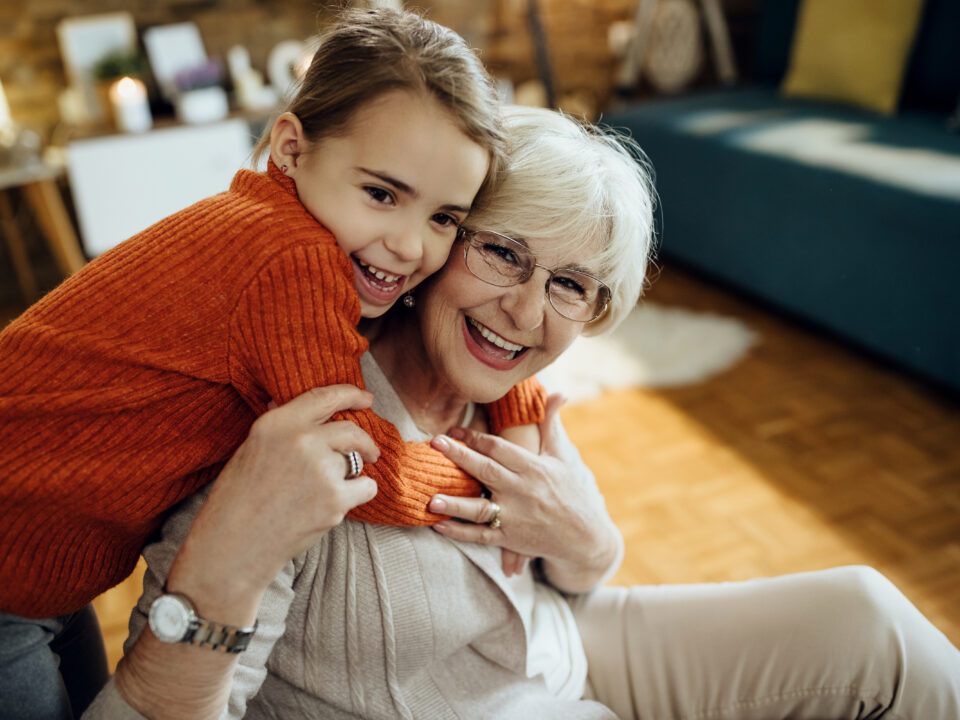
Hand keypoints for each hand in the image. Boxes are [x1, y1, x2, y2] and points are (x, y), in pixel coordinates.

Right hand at [168, 385, 379, 616]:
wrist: (233, 547)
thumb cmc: (236, 500)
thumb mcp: (249, 450)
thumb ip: (278, 428)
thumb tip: (287, 402)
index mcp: (276, 423)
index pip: (324, 397)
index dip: (350, 394)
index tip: (366, 398)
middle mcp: (301, 441)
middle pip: (351, 430)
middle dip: (365, 441)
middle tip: (370, 451)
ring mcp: (321, 469)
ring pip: (356, 462)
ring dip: (350, 474)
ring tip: (324, 492)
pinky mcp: (335, 499)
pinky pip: (366, 487)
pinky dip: (359, 494)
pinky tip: (338, 504)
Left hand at [428, 394, 619, 591]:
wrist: (584, 536)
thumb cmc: (569, 491)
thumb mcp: (560, 456)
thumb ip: (550, 425)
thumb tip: (558, 392)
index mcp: (533, 467)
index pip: (499, 448)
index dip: (475, 438)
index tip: (452, 430)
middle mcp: (522, 490)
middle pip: (486, 470)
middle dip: (459, 456)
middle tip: (434, 443)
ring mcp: (515, 517)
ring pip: (481, 509)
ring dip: (455, 504)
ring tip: (431, 499)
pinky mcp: (510, 539)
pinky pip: (481, 536)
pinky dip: (460, 532)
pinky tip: (439, 525)